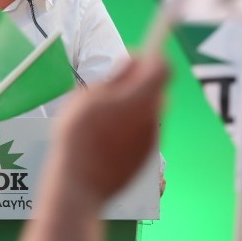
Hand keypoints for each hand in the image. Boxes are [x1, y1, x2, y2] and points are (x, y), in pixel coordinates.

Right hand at [54, 56, 168, 203]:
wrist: (79, 183)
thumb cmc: (79, 135)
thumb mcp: (88, 96)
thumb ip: (114, 78)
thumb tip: (132, 65)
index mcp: (141, 97)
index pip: (162, 66)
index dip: (150, 57)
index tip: (132, 58)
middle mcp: (154, 117)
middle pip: (156, 90)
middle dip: (139, 84)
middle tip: (111, 87)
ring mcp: (152, 139)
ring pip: (148, 112)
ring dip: (133, 106)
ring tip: (102, 115)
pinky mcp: (145, 157)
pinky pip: (142, 132)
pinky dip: (130, 127)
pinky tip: (105, 137)